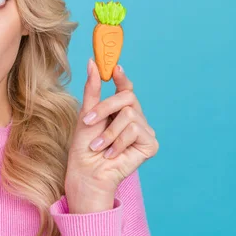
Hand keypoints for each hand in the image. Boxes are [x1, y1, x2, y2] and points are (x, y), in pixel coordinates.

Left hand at [64, 58, 158, 212]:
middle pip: (128, 98)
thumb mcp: (86, 114)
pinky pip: (135, 130)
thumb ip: (93, 89)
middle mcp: (135, 118)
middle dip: (105, 108)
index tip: (114, 67)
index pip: (126, 89)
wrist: (86, 172)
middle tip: (89, 122)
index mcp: (120, 110)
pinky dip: (119, 142)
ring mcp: (145, 131)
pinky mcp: (150, 145)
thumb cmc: (84, 146)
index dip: (122, 77)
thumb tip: (92, 62)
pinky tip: (112, 154)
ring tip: (99, 146)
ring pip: (130, 115)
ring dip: (109, 132)